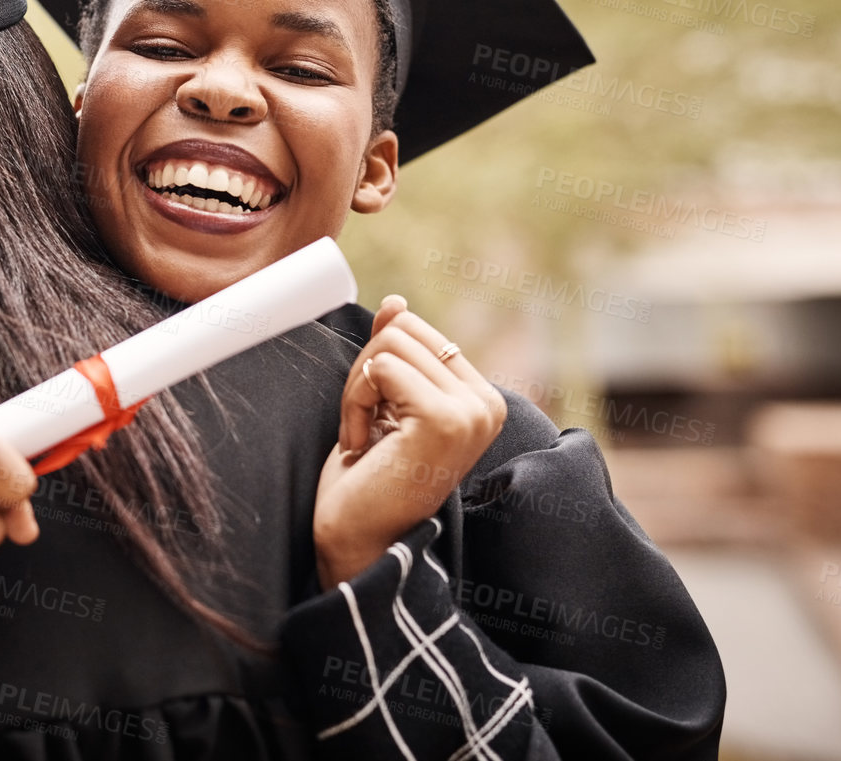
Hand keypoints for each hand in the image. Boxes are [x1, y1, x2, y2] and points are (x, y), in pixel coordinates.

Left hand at [313, 296, 506, 589]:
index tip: (374, 418)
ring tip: (363, 439)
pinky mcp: (444, 419)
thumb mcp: (382, 401)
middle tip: (363, 428)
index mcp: (481, 397)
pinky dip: (354, 404)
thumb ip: (396, 351)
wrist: (358, 539)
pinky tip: (362, 448)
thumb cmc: (368, 478)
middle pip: (401, 330)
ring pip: (388, 345)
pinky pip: (380, 369)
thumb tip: (397, 301)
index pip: (415, 330)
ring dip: (356, 391)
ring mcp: (471, 411)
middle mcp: (487, 403)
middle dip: (363, 374)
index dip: (377, 366)